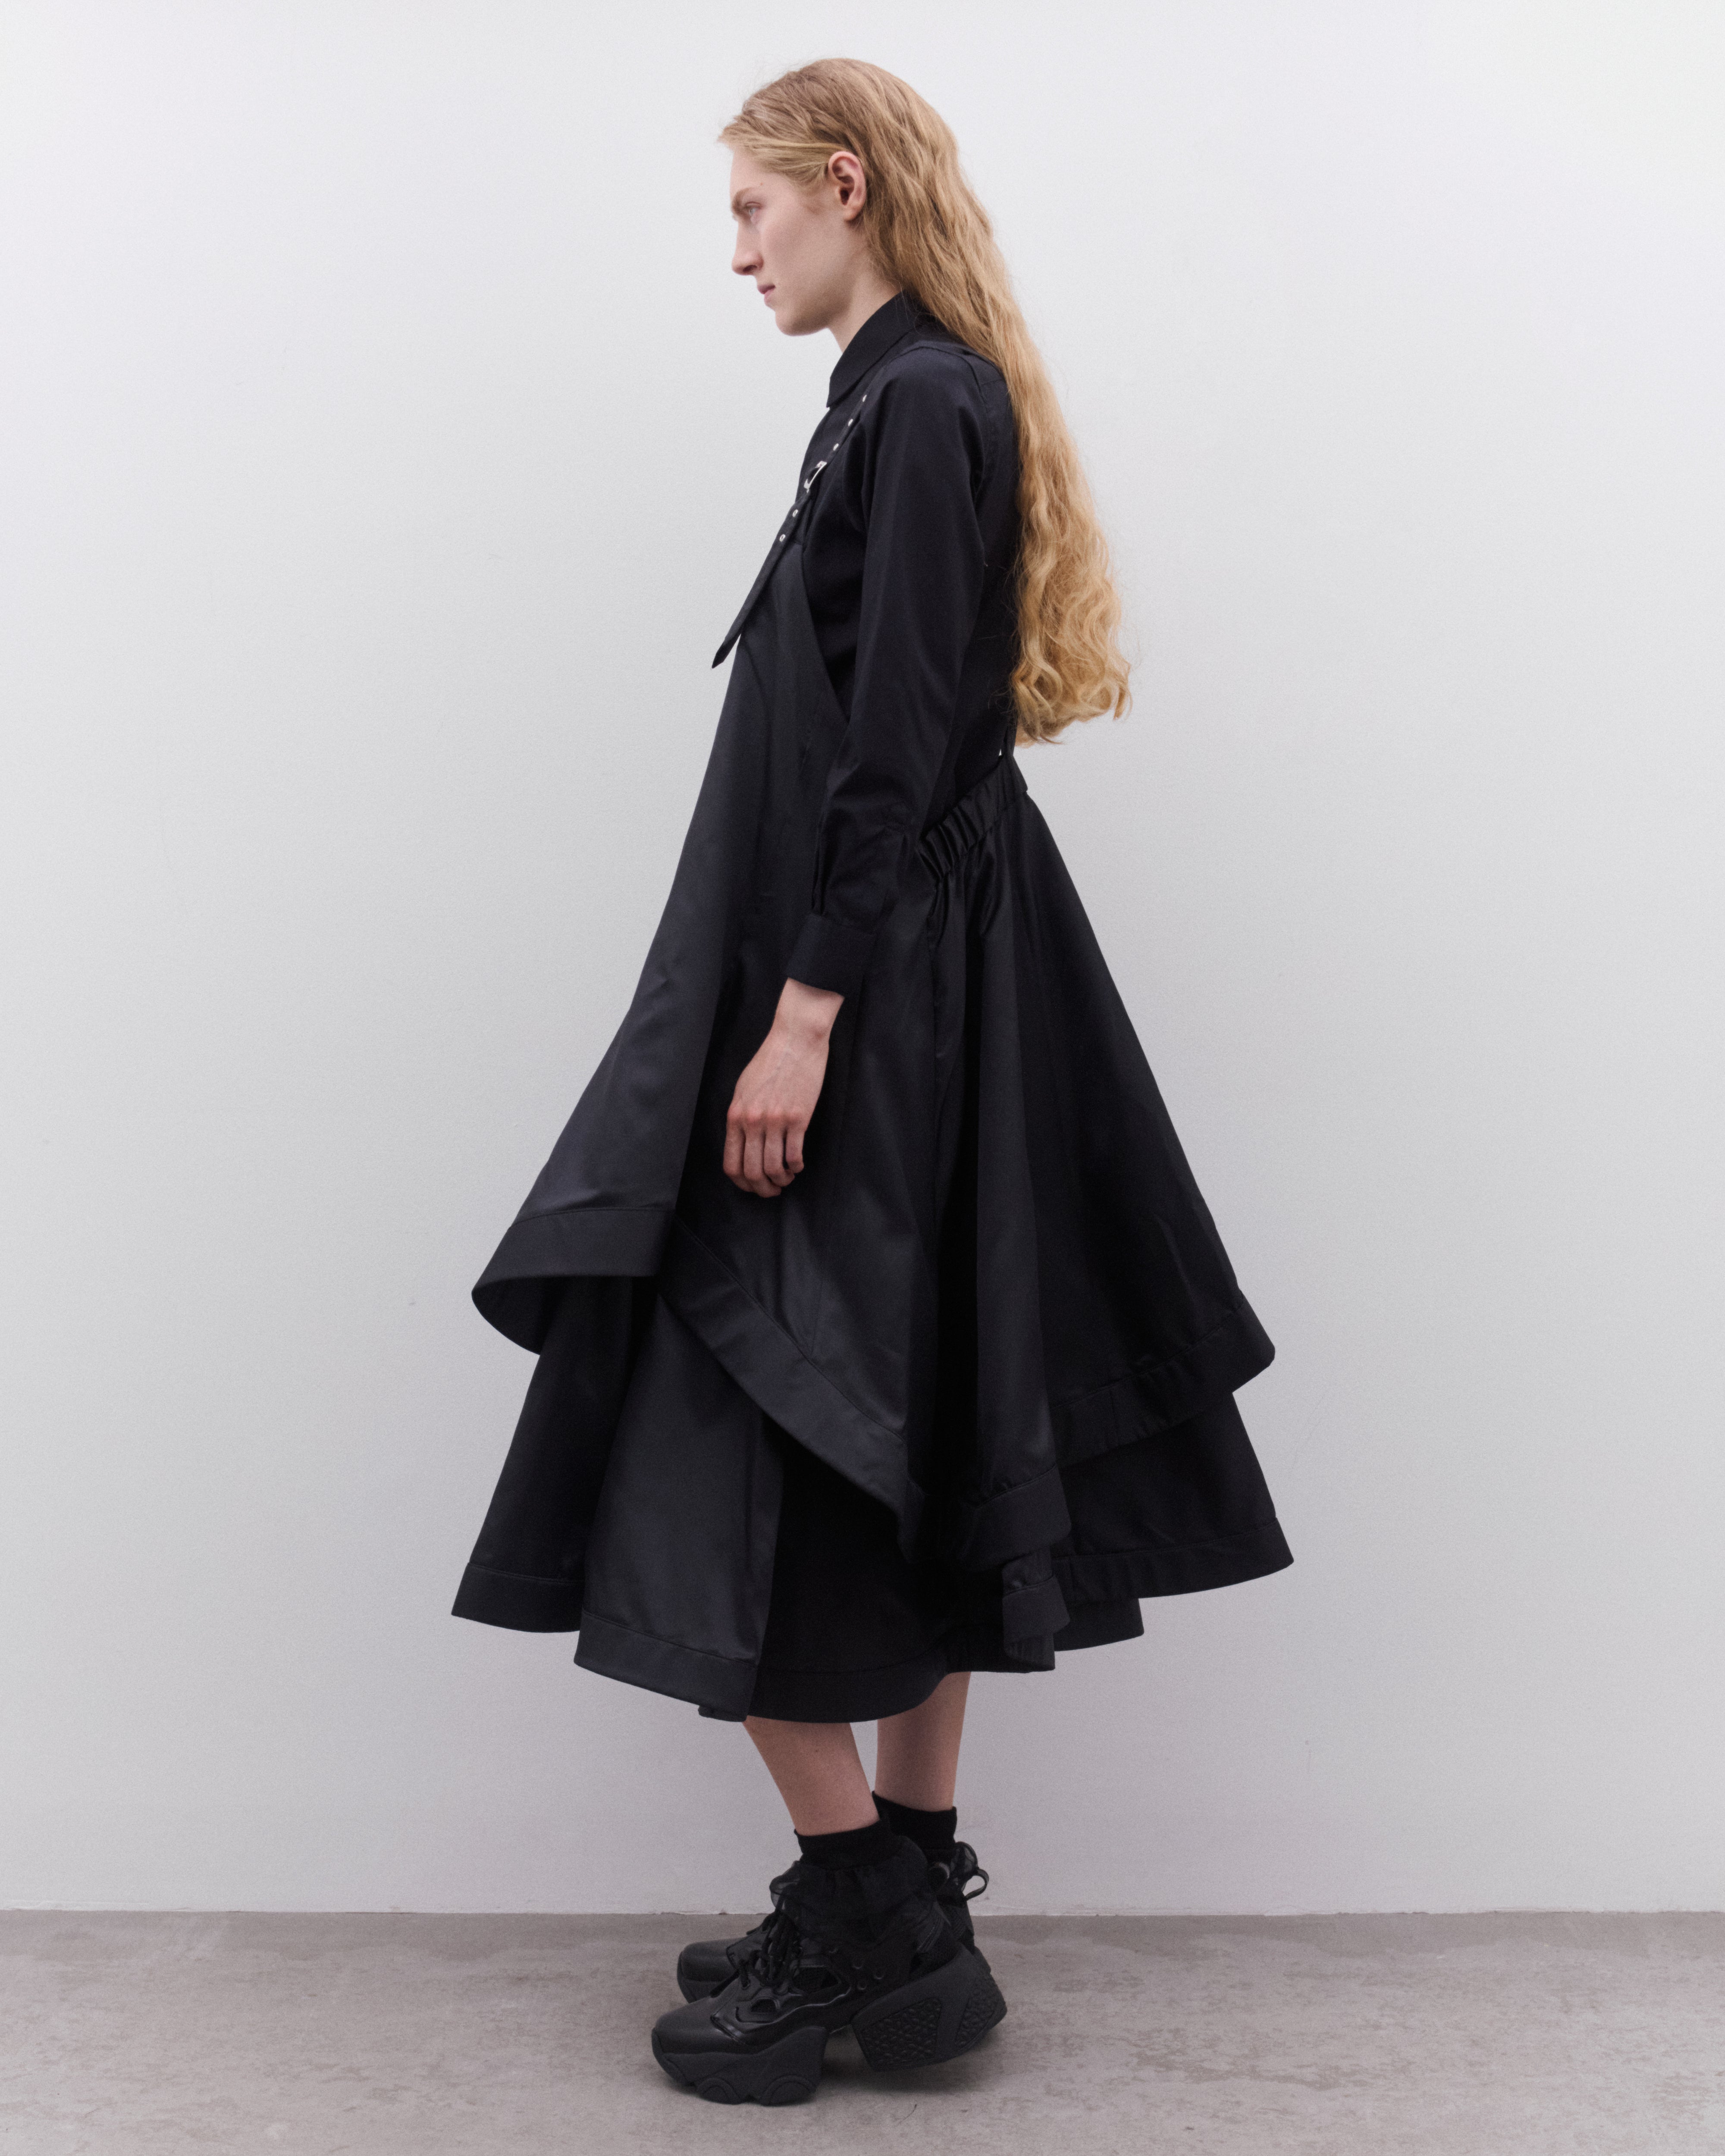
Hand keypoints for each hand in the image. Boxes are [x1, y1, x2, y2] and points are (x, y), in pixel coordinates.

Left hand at [724, 978, 843, 1196]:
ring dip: (781, 1181)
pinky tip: (798, 1165)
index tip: (752, 1186)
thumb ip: (740, 1117)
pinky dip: (796, 1167)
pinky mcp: (798, 1118)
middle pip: (752, 1171)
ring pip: (774, 1168)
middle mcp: (752, 1121)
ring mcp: (775, 1121)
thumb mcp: (743, 1089)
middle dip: (762, 1189)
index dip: (741, 1182)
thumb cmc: (769, 1062)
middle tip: (772, 1191)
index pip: (731, 1163)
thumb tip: (742, 1142)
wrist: (795, 1040)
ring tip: (787, 1178)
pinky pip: (794, 1155)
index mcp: (735, 1115)